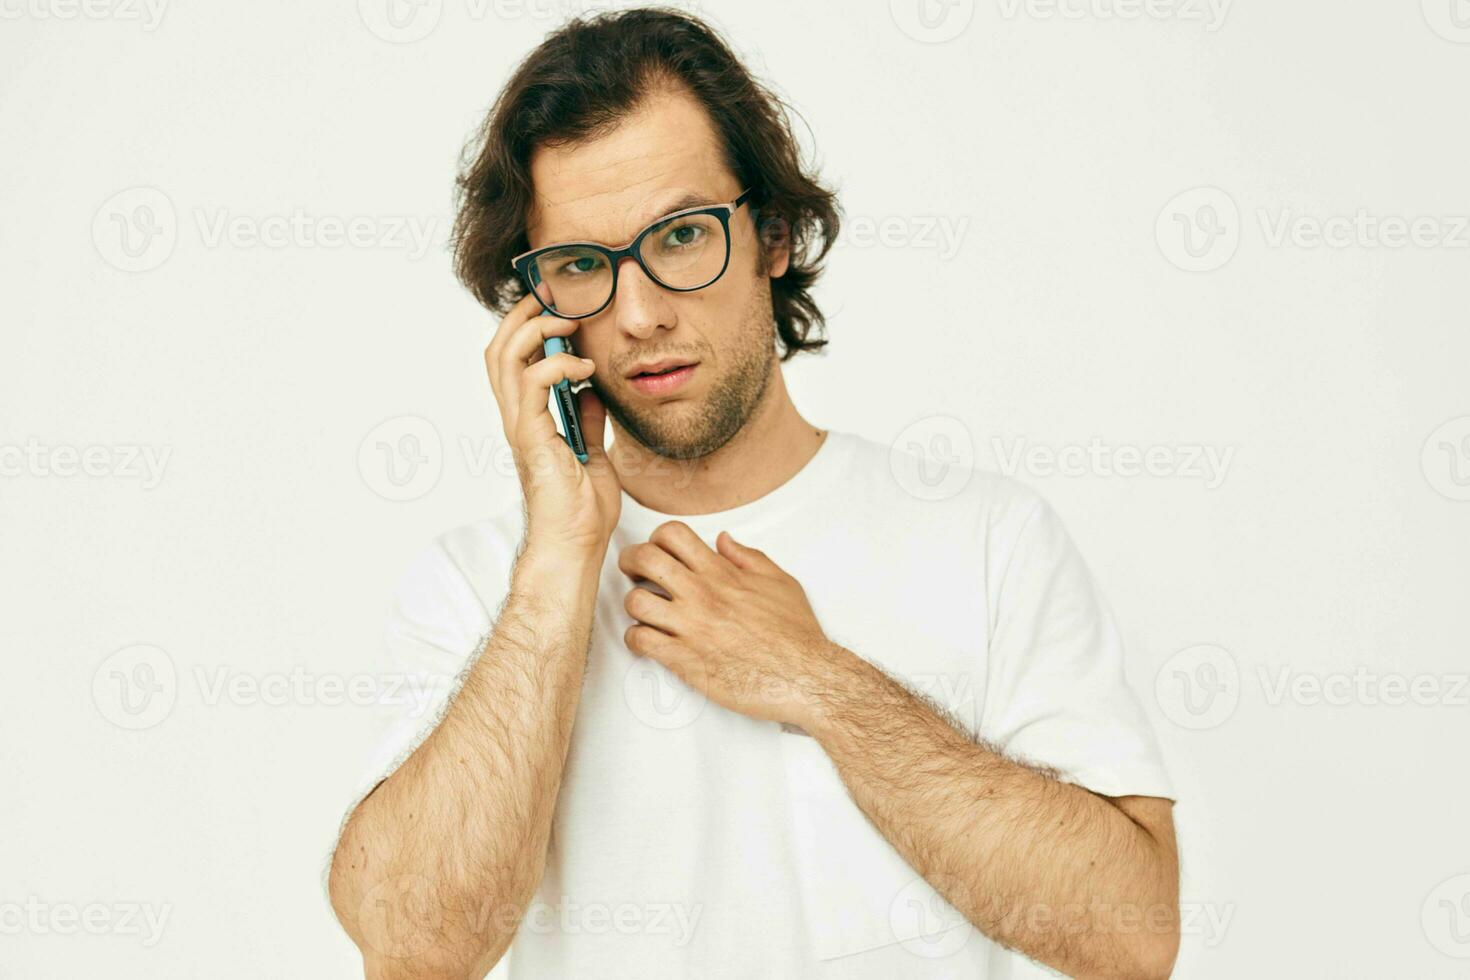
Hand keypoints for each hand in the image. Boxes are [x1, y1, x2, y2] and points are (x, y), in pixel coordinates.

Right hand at [485, 293, 620, 557]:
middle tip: (554, 298)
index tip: (558, 307)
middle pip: (499, 350)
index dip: (527, 327)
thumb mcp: (594, 456)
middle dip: (523, 315)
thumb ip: (588, 422)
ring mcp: (521, 428)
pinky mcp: (531, 437)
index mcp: (529, 421)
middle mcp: (517, 420)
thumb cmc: (582, 513)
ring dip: (535, 330)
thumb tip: (591, 393)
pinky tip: (583, 367)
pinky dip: (557, 365)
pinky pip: (533, 384)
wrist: (575, 547)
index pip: (513, 361)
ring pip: (505, 359)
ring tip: (568, 322)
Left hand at [618, 521, 838, 728]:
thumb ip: (749, 558)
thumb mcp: (780, 582)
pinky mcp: (685, 660)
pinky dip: (636, 639)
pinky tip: (648, 641)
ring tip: (644, 612)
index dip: (657, 539)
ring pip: (635, 601)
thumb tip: (723, 540)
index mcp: (723, 573)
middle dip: (631, 562)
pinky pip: (641, 641)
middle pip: (645, 558)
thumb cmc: (796, 635)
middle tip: (634, 573)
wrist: (805, 677)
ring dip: (633, 604)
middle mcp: (702, 595)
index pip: (672, 535)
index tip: (658, 552)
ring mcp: (691, 627)